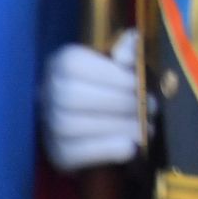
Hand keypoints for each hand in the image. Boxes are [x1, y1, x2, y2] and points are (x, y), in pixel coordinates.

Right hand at [40, 31, 146, 171]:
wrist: (101, 116)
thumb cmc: (114, 82)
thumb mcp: (122, 59)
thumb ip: (128, 48)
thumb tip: (131, 44)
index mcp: (62, 63)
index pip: (75, 66)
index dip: (111, 75)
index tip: (141, 83)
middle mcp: (46, 94)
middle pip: (74, 98)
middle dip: (119, 102)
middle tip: (151, 107)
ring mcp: (48, 126)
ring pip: (73, 126)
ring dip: (117, 127)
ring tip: (146, 126)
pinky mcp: (56, 154)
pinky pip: (74, 153)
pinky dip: (106, 149)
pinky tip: (131, 145)